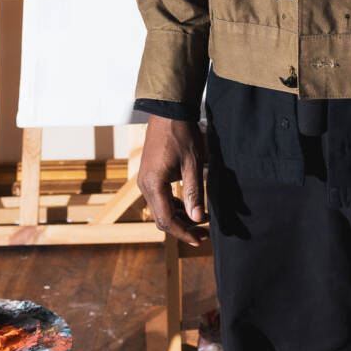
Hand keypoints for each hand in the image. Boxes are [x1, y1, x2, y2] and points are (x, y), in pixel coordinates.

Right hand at [137, 116, 208, 246]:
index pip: (166, 220)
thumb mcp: (192, 164)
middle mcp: (145, 186)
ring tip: (201, 221)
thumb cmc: (181, 135)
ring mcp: (146, 181)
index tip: (199, 239)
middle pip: (162, 218)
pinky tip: (190, 207)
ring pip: (161, 209)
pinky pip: (160, 199)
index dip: (183, 232)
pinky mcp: (150, 176)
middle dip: (183, 228)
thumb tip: (196, 219)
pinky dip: (175, 206)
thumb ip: (194, 192)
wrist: (169, 112)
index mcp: (153, 185)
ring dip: (180, 218)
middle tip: (204, 233)